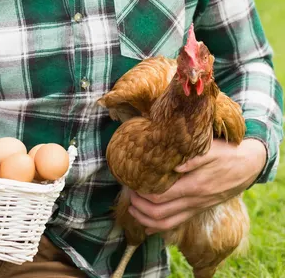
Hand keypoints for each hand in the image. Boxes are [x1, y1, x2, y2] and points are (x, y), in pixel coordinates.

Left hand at [128, 138, 266, 233]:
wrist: (247, 165)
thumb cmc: (227, 153)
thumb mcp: (211, 150)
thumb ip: (193, 159)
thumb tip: (174, 166)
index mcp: (194, 186)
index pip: (161, 197)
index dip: (142, 193)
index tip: (131, 183)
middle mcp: (193, 201)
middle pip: (160, 214)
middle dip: (140, 207)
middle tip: (128, 194)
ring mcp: (196, 207)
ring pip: (167, 223)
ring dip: (146, 219)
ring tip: (133, 209)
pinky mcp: (198, 208)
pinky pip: (177, 222)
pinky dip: (160, 226)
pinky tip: (149, 223)